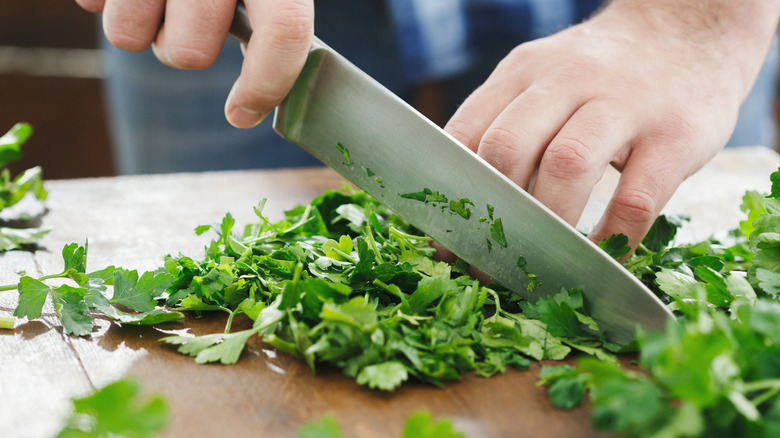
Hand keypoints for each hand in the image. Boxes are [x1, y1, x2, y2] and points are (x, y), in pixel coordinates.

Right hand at [74, 0, 313, 128]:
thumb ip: (277, 9)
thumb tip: (267, 86)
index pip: (284, 32)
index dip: (266, 84)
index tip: (243, 113)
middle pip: (186, 52)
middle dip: (185, 45)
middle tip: (188, 12)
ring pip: (128, 36)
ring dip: (140, 21)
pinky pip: (88, 1)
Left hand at [444, 0, 779, 248]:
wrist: (689, 28)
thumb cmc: (602, 75)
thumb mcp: (543, 79)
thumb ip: (505, 124)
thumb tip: (463, 203)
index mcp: (523, 72)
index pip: (467, 133)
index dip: (450, 196)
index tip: (446, 243)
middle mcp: (567, 80)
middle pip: (507, 148)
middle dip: (491, 216)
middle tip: (489, 264)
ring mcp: (625, 104)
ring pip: (567, 167)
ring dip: (546, 227)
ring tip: (538, 265)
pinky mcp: (676, 135)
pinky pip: (635, 199)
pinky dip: (610, 240)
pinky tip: (598, 260)